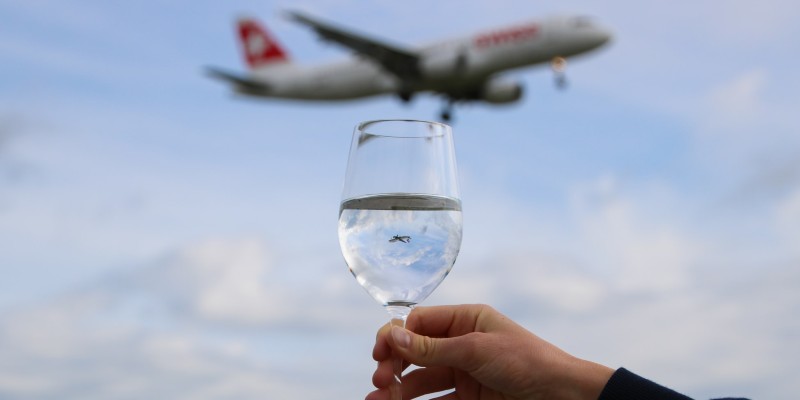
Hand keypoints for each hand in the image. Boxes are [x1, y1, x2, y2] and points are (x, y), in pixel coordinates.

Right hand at [368, 304, 612, 399]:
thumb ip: (431, 347)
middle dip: (394, 365)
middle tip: (380, 382)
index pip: (420, 323)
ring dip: (399, 388)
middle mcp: (462, 343)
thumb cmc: (527, 361)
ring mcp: (465, 371)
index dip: (396, 336)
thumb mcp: (475, 349)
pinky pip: (436, 399)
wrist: (561, 396)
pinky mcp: (469, 397)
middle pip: (416, 352)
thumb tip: (392, 336)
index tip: (379, 354)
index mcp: (466, 319)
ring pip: (422, 379)